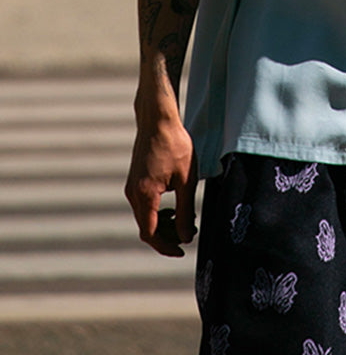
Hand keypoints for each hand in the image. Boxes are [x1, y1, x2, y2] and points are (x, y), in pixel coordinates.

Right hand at [125, 114, 197, 257]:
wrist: (158, 120)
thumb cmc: (175, 146)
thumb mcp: (186, 180)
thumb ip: (185, 210)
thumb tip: (184, 237)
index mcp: (145, 195)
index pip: (150, 234)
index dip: (166, 247)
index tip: (181, 251)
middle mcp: (133, 194)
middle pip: (146, 228)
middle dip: (167, 236)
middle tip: (188, 233)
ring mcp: (131, 187)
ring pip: (144, 217)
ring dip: (162, 225)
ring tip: (184, 220)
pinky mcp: (134, 181)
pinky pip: (143, 206)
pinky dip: (157, 212)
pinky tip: (173, 207)